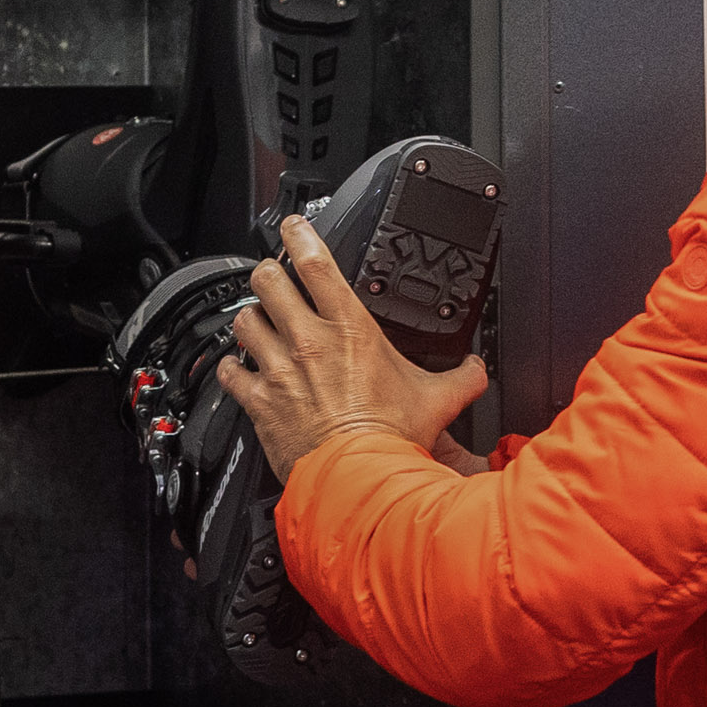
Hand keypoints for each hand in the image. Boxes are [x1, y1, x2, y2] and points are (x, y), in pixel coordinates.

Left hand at [215, 213, 490, 475]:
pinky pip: (229, 372)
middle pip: (268, 280)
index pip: (316, 262)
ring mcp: (279, 369)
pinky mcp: (259, 401)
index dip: (299, 234)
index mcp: (349, 328)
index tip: (293, 227)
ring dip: (250, 318)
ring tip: (258, 322)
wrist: (357, 480)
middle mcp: (307, 341)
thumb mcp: (438, 401)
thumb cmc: (391, 439)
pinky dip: (231, 368)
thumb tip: (476, 369)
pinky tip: (237, 369)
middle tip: (274, 278)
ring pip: (245, 320)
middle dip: (268, 274)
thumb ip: (462, 377)